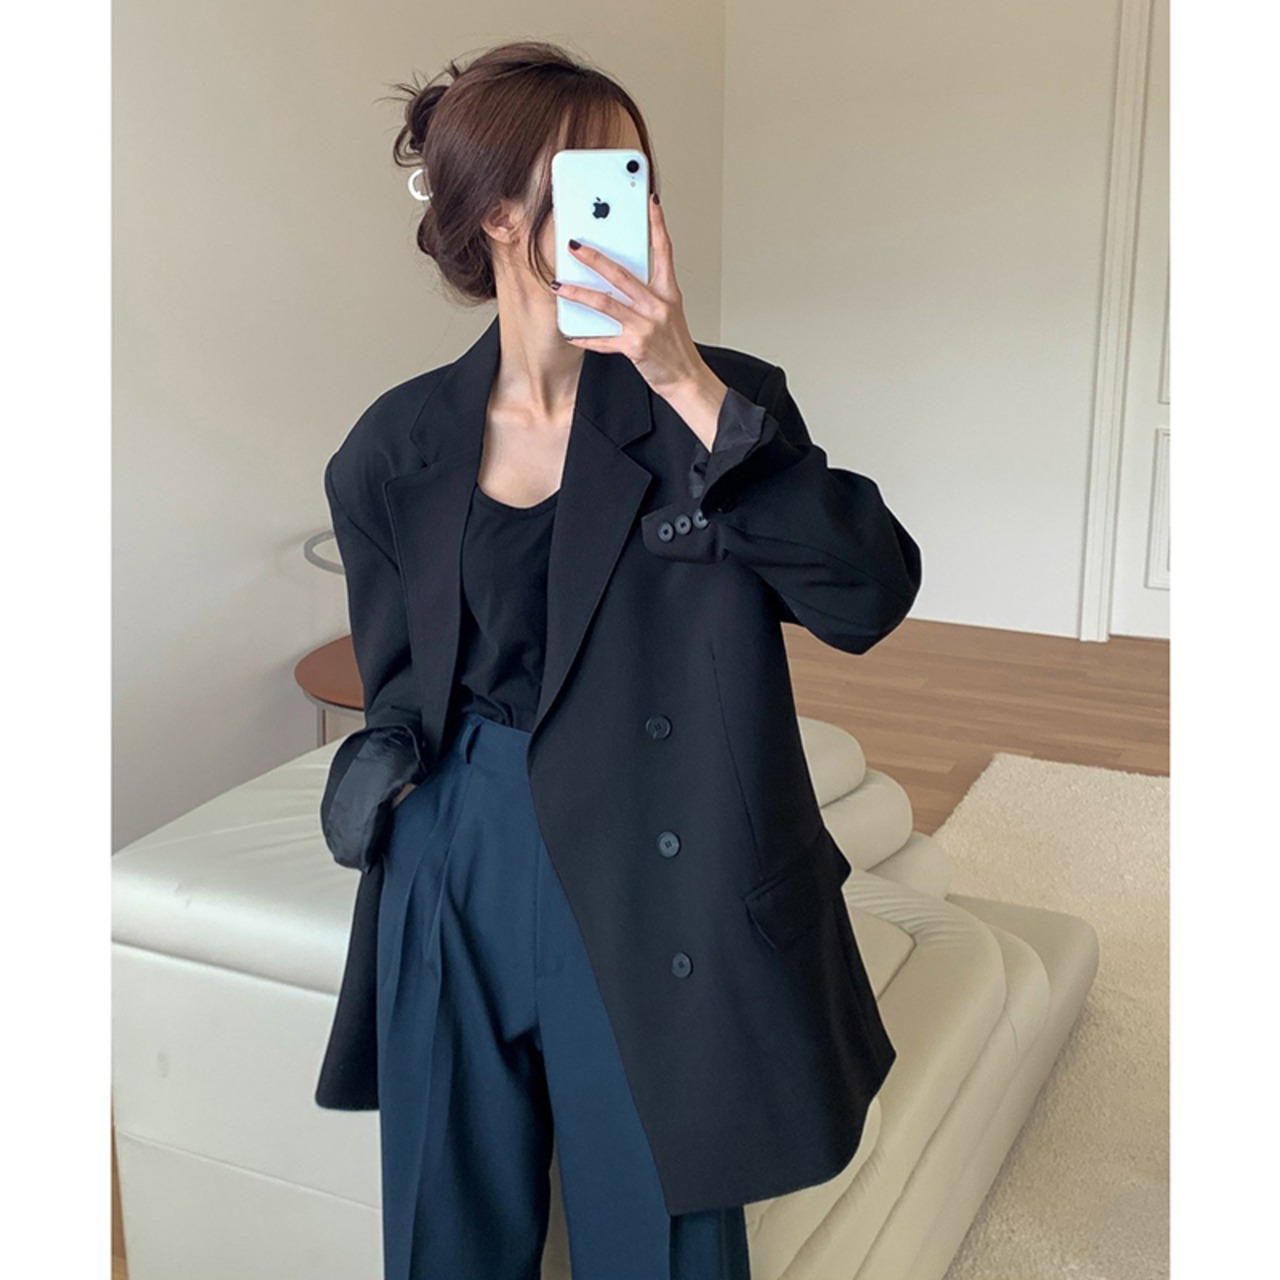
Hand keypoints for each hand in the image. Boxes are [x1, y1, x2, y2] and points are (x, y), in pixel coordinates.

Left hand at [553, 195, 728, 448]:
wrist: (686, 379)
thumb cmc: (675, 347)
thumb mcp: (669, 314)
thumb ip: (646, 297)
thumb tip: (616, 283)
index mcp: (669, 293)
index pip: (664, 251)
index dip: (658, 224)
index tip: (650, 201)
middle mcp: (657, 305)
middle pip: (621, 274)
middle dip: (594, 258)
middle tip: (574, 245)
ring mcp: (646, 326)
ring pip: (605, 303)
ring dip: (578, 293)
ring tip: (559, 285)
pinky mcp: (635, 346)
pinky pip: (604, 340)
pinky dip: (586, 338)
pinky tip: (573, 334)